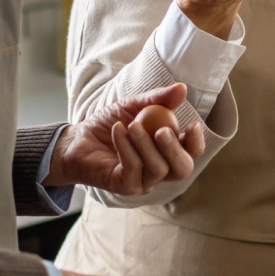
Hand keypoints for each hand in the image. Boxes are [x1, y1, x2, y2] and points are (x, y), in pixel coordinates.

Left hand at [43, 84, 206, 195]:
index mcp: (168, 151)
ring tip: (132, 125)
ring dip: (145, 145)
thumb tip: (182, 88)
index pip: (192, 152)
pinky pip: (134, 168)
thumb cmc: (110, 125)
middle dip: (176, 150)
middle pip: (182, 168)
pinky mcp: (126, 186)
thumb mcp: (134, 105)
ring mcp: (144, 181)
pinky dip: (127, 147)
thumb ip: (159, 99)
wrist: (78, 139)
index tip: (192, 124)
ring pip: (158, 169)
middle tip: (163, 131)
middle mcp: (160, 169)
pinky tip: (118, 130)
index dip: (196, 141)